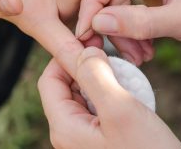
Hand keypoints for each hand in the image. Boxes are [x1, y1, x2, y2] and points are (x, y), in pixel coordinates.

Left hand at [38, 46, 180, 148]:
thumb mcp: (120, 109)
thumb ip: (96, 75)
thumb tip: (84, 51)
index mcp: (64, 126)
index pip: (50, 80)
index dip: (66, 56)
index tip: (91, 42)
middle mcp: (69, 132)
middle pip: (66, 86)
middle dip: (87, 67)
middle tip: (112, 55)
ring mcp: (85, 136)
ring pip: (84, 94)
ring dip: (103, 79)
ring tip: (126, 73)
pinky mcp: (102, 138)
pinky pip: (100, 107)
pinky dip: (112, 93)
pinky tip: (131, 91)